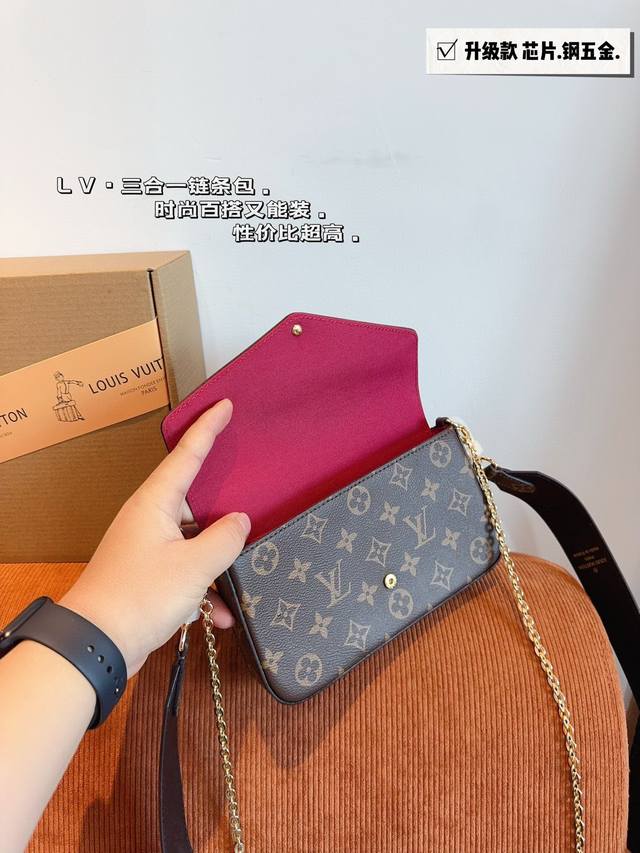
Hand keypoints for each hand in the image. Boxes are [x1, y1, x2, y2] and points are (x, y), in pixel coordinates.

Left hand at [59, 399, 249, 675]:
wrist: (98, 644)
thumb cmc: (139, 597)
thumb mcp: (194, 566)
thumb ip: (225, 539)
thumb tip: (240, 521)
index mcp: (155, 503)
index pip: (187, 454)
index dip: (207, 428)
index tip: (223, 405)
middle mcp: (149, 519)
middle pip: (194, 498)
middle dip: (222, 501)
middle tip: (248, 482)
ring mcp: (148, 547)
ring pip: (194, 539)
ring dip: (217, 561)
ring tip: (240, 574)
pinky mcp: (149, 574)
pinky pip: (186, 570)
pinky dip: (204, 589)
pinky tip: (221, 614)